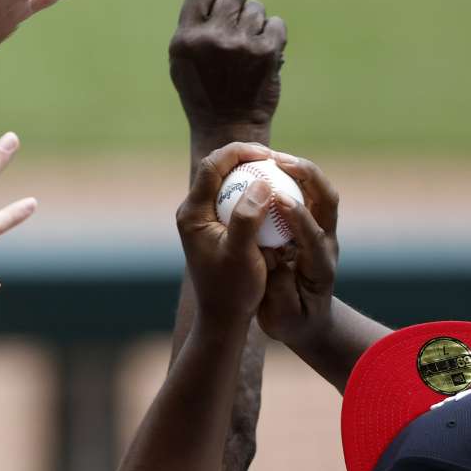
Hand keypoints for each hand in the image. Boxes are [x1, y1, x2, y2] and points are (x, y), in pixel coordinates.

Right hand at [169, 0, 286, 131]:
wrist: (229, 128)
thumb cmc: (204, 93)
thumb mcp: (183, 61)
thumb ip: (194, 29)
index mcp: (186, 40)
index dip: (212, 2)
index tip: (216, 19)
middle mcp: (212, 39)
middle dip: (237, 8)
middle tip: (237, 30)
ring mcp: (240, 44)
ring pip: (256, 7)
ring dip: (255, 23)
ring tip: (249, 47)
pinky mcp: (266, 52)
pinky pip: (275, 23)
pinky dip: (273, 35)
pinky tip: (264, 51)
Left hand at [176, 143, 275, 323]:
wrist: (223, 318)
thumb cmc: (233, 290)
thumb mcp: (242, 255)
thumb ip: (248, 218)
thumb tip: (262, 183)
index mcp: (193, 214)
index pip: (211, 166)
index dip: (239, 152)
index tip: (269, 155)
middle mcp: (193, 211)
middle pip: (217, 168)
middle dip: (246, 157)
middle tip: (276, 159)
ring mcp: (203, 218)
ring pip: (226, 182)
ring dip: (250, 173)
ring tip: (278, 172)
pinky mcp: (215, 226)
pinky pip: (233, 198)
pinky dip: (253, 192)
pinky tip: (275, 195)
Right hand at [257, 154, 340, 348]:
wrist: (309, 322)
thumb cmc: (292, 322)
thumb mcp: (283, 317)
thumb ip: (279, 288)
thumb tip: (274, 260)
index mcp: (320, 267)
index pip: (314, 236)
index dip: (298, 216)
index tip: (277, 199)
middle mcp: (326, 244)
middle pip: (328, 201)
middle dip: (308, 177)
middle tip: (279, 160)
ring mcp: (322, 232)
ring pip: (321, 192)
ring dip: (301, 170)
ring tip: (272, 155)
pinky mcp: (313, 225)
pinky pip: (307, 193)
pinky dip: (291, 177)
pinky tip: (266, 167)